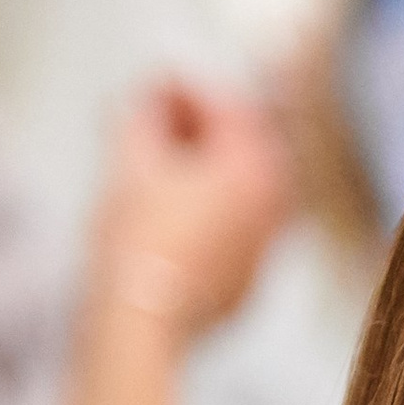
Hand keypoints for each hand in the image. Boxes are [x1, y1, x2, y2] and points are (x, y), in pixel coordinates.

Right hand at [89, 81, 290, 341]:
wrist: (138, 320)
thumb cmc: (136, 242)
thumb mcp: (130, 162)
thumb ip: (142, 116)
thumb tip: (146, 101)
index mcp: (252, 167)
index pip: (225, 107)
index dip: (184, 88)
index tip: (155, 84)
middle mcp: (274, 207)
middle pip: (243, 149)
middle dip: (201, 127)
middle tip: (160, 118)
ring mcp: (266, 250)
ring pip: (242, 194)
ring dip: (208, 171)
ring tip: (163, 165)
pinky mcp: (249, 283)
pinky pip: (236, 234)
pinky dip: (212, 214)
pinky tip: (174, 214)